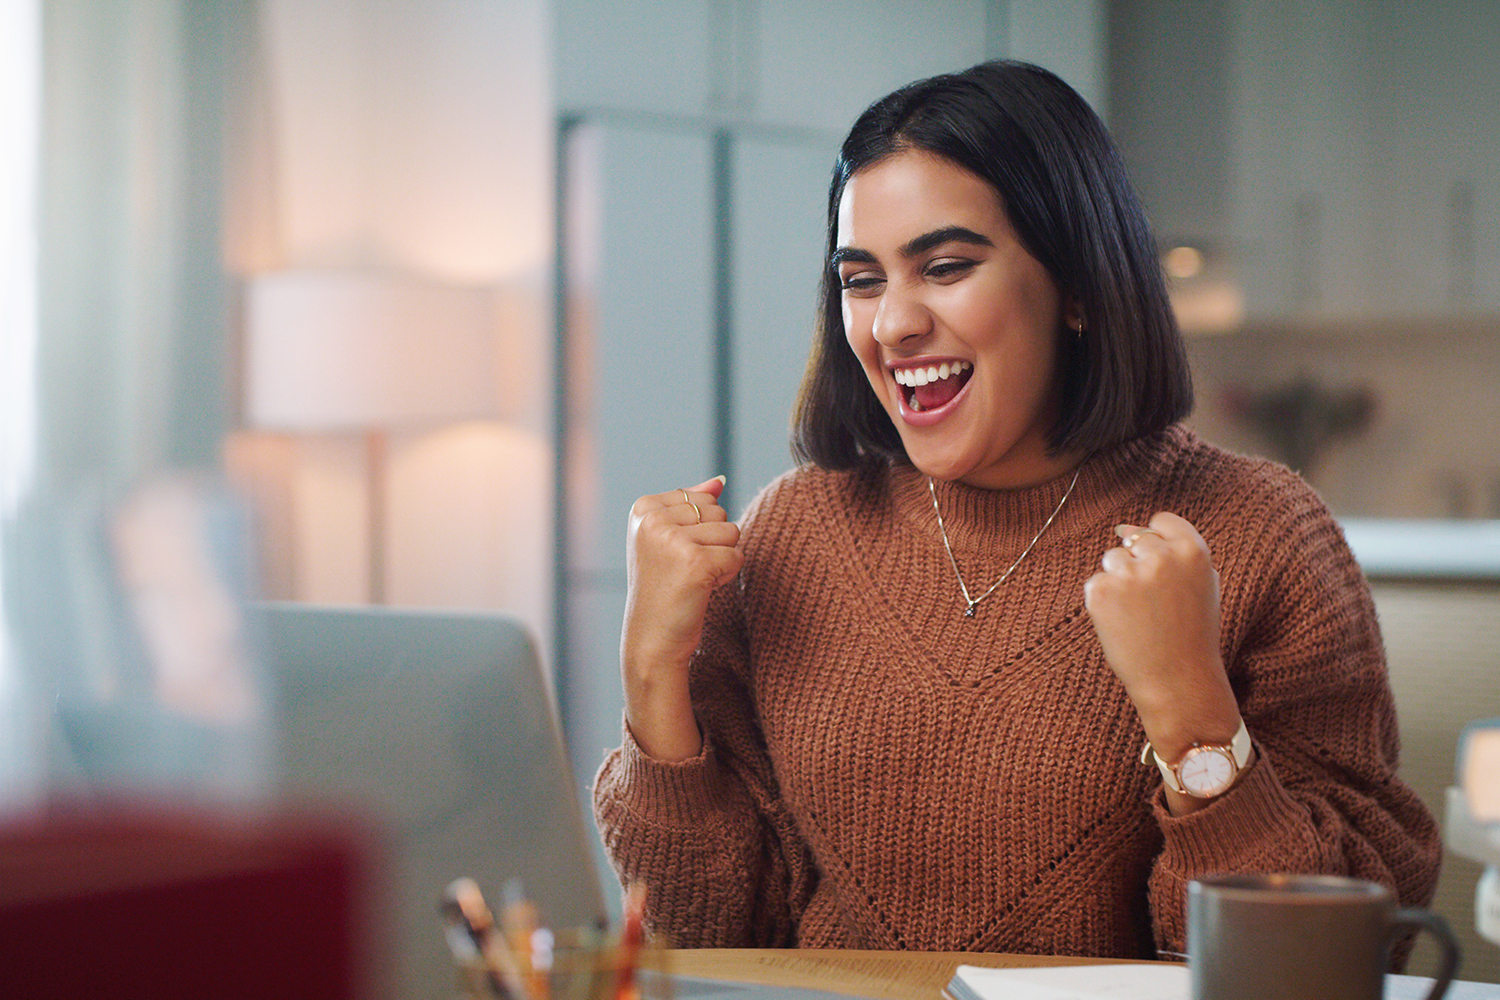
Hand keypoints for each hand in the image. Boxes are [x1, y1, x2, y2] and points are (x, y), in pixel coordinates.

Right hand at [622, 475, 741, 760]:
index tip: (672, 556)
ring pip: (731, 532)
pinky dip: (726, 576)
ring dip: (721, 559)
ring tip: (692, 580)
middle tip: (684, 571)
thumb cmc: (663, 590)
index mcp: (643, 507)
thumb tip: (719, 480)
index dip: (698, 530)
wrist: (652, 640)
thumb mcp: (669, 540)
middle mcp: (653, 519)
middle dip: (712, 542)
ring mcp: (672, 539)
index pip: (701, 498)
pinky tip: (701, 590)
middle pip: (718, 511)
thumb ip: (691, 505)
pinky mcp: (695, 562)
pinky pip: (736, 556)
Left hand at [1083, 512, 1244, 808]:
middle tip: (1153, 605)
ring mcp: (1129, 572)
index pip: (1161, 521)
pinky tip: (1124, 625)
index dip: (1157, 542)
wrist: (1178, 682)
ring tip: (1140, 616)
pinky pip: (1096, 583)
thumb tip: (1124, 527)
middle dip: (1138, 565)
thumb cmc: (1191, 634)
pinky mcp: (1101, 591)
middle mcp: (1160, 556)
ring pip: (1112, 559)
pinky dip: (1104, 602)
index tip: (1160, 569)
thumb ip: (1174, 551)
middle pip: (1134, 540)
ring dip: (1119, 582)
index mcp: (1193, 550)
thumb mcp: (1201, 585)